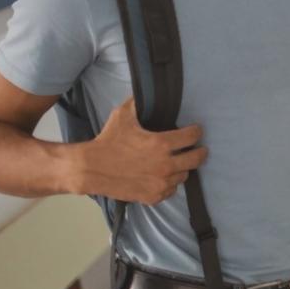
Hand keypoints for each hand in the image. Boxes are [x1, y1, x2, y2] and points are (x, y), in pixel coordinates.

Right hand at [81, 98, 206, 205]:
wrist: (90, 168)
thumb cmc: (107, 141)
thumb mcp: (123, 115)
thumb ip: (140, 103)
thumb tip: (149, 92)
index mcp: (161, 144)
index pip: (193, 136)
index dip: (196, 131)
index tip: (195, 130)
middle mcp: (165, 165)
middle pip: (197, 159)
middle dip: (199, 151)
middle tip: (198, 149)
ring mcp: (160, 183)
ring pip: (184, 175)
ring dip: (182, 168)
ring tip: (176, 162)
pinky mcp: (153, 196)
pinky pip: (171, 190)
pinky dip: (170, 183)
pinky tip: (164, 177)